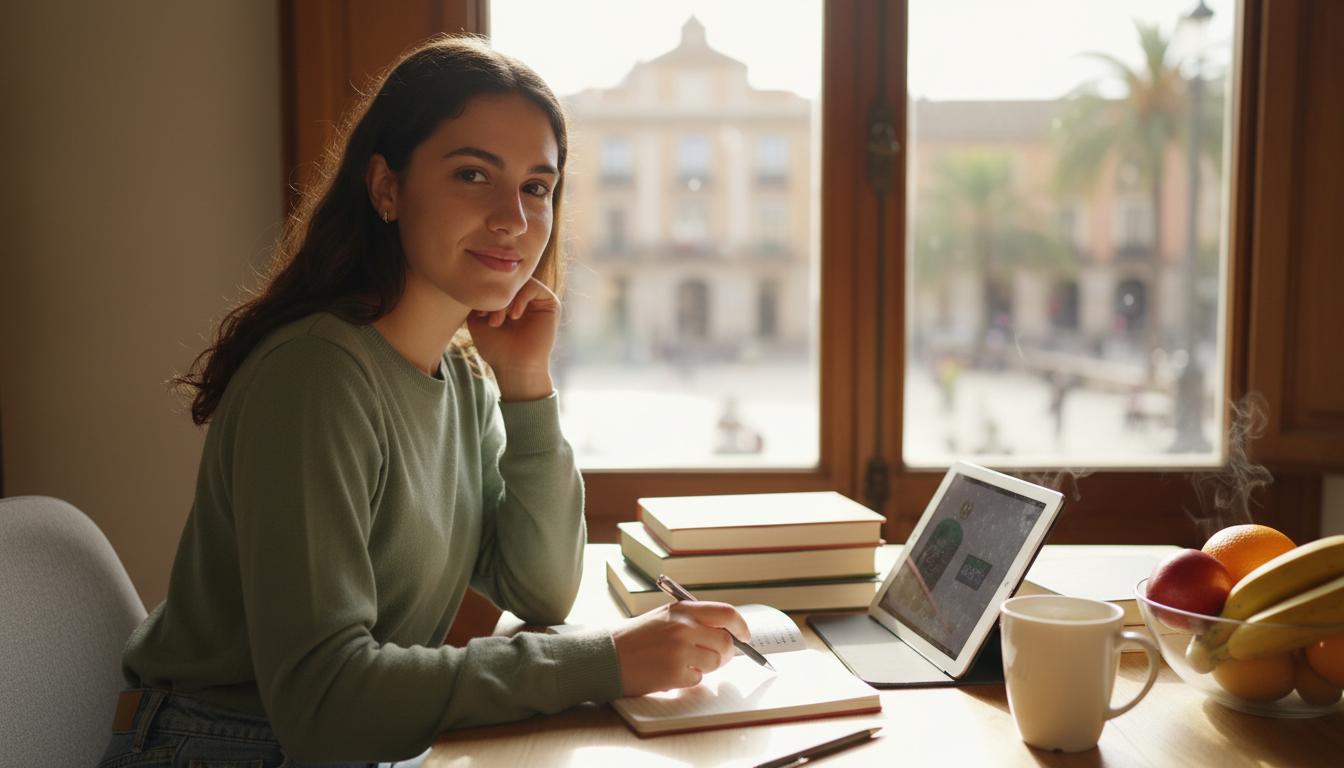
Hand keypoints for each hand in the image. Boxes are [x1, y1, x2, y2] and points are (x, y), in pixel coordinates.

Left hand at [467, 277, 559, 400]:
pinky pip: (533, 287)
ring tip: (497, 321)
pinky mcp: (550, 303)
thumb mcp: (477, 320)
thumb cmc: (496, 348)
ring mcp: (538, 299)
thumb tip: (474, 278)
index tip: (476, 313)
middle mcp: (525, 298)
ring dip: (504, 300)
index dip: (484, 292)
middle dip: (493, 297)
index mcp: (510, 300)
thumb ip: (477, 299)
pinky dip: (520, 299)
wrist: (515, 367)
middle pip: (506, 282)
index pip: (496, 282)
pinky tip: (513, 316)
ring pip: (518, 283)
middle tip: (485, 316)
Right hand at [610, 601, 751, 696]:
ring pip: (715, 663)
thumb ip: (693, 621)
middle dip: (726, 653)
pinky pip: (698, 680)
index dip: (741, 626)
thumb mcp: (664, 617)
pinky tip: (670, 673)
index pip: (726, 613)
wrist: (605, 656)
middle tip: (716, 658)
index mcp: (682, 610)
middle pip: (726, 642)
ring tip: (684, 664)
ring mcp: (680, 651)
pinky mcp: (675, 673)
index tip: (745, 636)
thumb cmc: (634, 638)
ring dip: (705, 667)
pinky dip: (689, 680)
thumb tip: (725, 632)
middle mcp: (684, 627)